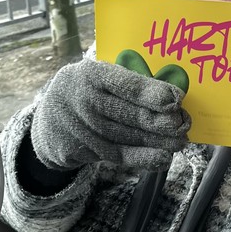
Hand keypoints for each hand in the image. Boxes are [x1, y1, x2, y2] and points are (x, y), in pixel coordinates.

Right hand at [31, 57, 191, 173]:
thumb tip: (169, 96)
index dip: (151, 93)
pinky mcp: (83, 150)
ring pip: (128, 137)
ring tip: (180, 142)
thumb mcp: (94, 76)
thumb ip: (124, 81)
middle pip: (130, 114)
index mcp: (90, 74)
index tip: (175, 100)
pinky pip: (119, 155)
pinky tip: (162, 158)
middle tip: (184, 124)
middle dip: (162, 122)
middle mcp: (85, 101)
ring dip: (158, 142)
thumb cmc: (84, 92)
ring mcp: (83, 128)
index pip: (124, 84)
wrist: (46, 124)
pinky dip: (143, 158)